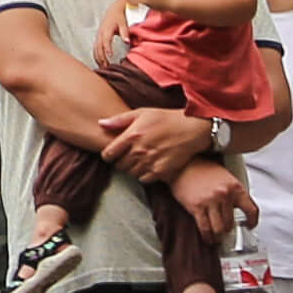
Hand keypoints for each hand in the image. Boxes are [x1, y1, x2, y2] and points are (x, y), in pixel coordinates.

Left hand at [99, 103, 218, 186]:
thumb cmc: (165, 119)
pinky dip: (144, 174)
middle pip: (119, 166)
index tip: (113, 153)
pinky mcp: (161, 171)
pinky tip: (150, 165)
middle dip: (121, 161)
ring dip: (133, 168)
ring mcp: (150, 162)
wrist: (191, 129)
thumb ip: (119, 120)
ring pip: (131, 173)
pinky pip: (143, 179)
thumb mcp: (142, 113)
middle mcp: (139, 150)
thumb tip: (100, 124)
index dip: (108, 155)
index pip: (108, 154)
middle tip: (129, 155)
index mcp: (132, 135)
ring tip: (141, 159)